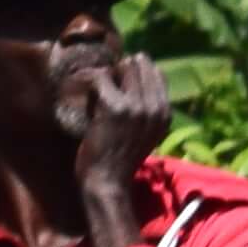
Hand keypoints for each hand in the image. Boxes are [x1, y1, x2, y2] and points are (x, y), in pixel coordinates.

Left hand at [64, 51, 173, 246]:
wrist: (108, 181)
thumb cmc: (119, 158)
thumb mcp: (144, 134)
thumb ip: (145, 109)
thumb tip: (132, 77)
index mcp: (165, 113)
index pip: (156, 73)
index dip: (133, 71)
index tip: (114, 80)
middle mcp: (156, 107)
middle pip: (138, 65)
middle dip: (117, 70)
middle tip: (99, 85)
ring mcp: (138, 106)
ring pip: (121, 67)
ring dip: (103, 75)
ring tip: (90, 90)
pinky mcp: (115, 107)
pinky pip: (100, 77)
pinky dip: (87, 82)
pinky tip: (82, 95)